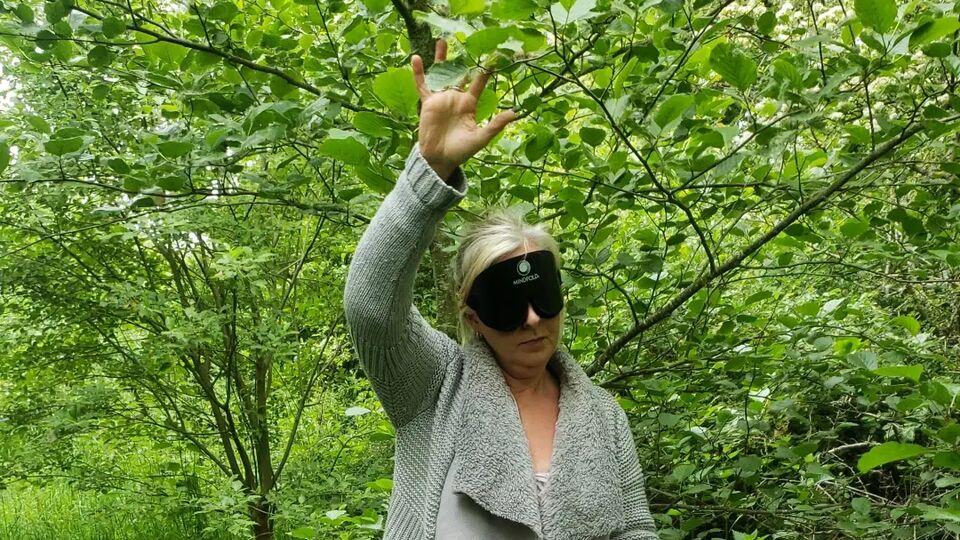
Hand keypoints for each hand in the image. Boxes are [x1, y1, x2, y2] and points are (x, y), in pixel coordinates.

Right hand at [412, 40, 516, 180]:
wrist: (440, 159)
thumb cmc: (461, 150)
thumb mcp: (481, 138)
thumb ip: (496, 125)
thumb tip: (515, 113)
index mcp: (469, 104)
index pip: (478, 83)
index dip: (484, 71)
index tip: (492, 57)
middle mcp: (455, 98)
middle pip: (459, 73)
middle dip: (462, 58)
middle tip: (468, 40)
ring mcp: (441, 99)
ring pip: (440, 74)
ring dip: (441, 58)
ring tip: (442, 40)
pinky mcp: (428, 103)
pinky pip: (423, 85)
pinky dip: (419, 72)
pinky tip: (416, 58)